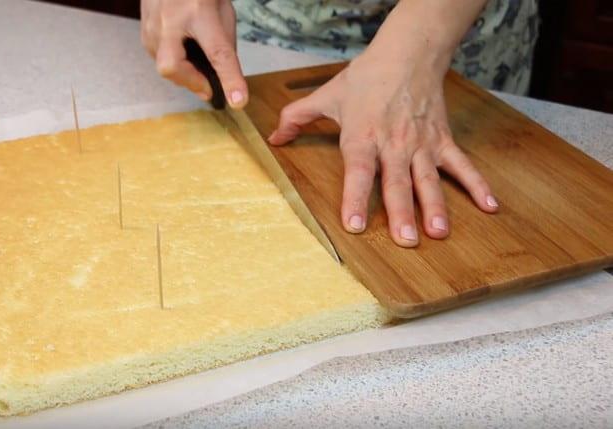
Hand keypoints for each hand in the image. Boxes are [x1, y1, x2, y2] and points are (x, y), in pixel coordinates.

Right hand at [140, 0, 247, 107]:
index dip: (230, 79)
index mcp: (200, 10)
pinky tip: (183, 54)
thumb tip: (224, 74)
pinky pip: (157, 57)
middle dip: (191, 83)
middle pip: (172, 66)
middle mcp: (170, 18)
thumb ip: (225, 40)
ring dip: (183, 73)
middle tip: (209, 88)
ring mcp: (151, 23)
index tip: (239, 101)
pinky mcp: (143, 29)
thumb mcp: (223, 9)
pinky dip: (173, 62)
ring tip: (197, 67)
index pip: (218, 52)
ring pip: (163, 65)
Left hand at [268, 53, 498, 246]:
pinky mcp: (443, 139)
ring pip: (429, 179)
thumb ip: (297, 118)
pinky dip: (477, 184)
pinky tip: (489, 206)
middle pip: (397, 183)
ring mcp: (422, 144)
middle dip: (401, 214)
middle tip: (406, 242)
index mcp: (362, 136)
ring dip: (436, 206)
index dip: (355, 198)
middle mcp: (394, 144)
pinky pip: (461, 165)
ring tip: (439, 233)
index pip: (358, 172)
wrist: (408, 52)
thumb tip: (274, 138)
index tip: (355, 225)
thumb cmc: (366, 77)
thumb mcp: (326, 96)